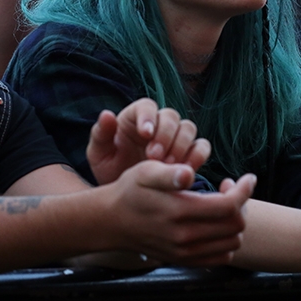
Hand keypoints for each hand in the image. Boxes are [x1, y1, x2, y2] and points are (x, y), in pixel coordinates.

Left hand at [86, 98, 210, 185]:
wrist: (124, 194)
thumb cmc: (110, 168)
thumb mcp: (99, 154)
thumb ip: (101, 134)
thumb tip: (107, 115)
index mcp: (136, 116)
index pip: (147, 106)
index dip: (148, 116)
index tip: (144, 134)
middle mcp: (159, 123)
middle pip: (171, 116)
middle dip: (165, 135)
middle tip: (154, 156)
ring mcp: (176, 137)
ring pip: (188, 128)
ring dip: (181, 146)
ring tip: (168, 166)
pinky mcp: (190, 153)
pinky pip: (202, 146)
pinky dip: (198, 156)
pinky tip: (185, 171)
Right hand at [103, 161, 254, 265]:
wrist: (112, 221)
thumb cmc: (131, 190)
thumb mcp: (146, 171)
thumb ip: (170, 173)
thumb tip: (189, 173)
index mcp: (179, 211)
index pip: (229, 206)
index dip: (245, 190)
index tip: (248, 178)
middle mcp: (184, 237)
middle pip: (236, 225)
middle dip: (242, 204)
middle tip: (231, 188)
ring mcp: (185, 252)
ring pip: (232, 242)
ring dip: (235, 222)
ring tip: (224, 204)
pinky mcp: (184, 260)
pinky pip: (220, 258)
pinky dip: (226, 241)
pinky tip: (216, 223)